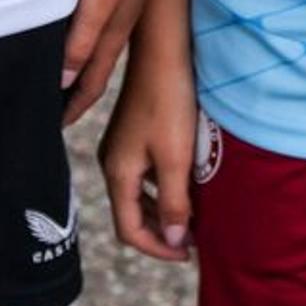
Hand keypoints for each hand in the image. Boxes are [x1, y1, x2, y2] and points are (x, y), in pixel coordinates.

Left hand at [60, 0, 159, 125]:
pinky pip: (90, 20)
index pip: (89, 83)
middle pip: (90, 68)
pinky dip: (75, 34)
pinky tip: (65, 25)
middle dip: (71, 92)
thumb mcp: (102, 0)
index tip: (52, 126)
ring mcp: (117, 3)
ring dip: (72, 64)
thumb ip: (83, 39)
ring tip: (52, 77)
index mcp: (111, 33)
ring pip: (89, 44)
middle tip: (49, 109)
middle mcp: (115, 22)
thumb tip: (65, 82)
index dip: (72, 107)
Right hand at [97, 46, 201, 263]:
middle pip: (130, 215)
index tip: (188, 253)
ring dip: (162, 211)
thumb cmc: (169, 102)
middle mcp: (112, 163)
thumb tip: (173, 240)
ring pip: (137, 195)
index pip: (129, 230)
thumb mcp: (176, 158)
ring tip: (193, 217)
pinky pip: (143, 175)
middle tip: (193, 241)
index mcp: (117, 173)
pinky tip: (186, 185)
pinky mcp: (132, 135)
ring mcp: (120, 148)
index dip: (157, 249)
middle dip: (160, 233)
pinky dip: (162, 189)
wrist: (162, 52)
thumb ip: (173, 202)